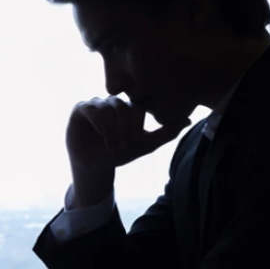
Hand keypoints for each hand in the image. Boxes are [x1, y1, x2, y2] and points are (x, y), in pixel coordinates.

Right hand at [66, 96, 190, 206]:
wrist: (95, 166)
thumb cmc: (119, 153)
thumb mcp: (145, 145)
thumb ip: (166, 133)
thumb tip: (188, 120)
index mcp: (129, 108)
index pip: (137, 108)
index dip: (137, 125)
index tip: (135, 143)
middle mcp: (113, 102)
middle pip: (123, 107)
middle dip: (124, 130)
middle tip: (123, 147)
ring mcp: (96, 104)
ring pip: (108, 108)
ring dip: (112, 130)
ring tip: (112, 146)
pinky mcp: (81, 109)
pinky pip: (92, 107)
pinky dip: (99, 122)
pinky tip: (102, 135)